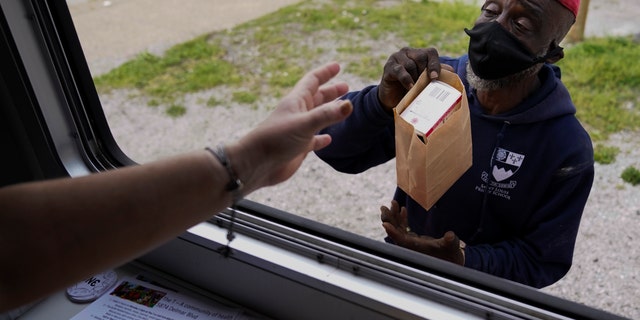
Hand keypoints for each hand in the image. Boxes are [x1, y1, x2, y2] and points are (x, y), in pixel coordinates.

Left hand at [229, 62, 352, 192]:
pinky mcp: (298, 148)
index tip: (337, 66)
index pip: (312, 81)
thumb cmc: (276, 139)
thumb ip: (326, 115)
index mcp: (296, 102)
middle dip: (331, 92)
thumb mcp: (304, 124)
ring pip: (317, 118)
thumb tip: (349, 104)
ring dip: (329, 112)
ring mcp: (297, 131)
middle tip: (346, 87)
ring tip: (342, 109)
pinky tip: (328, 139)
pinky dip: (321, 138)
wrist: (257, 163)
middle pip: (316, 98)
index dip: (325, 73)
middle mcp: (297, 114)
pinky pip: (313, 140)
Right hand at [377, 47, 453, 111]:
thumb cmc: (412, 88)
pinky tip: (410, 87)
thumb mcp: (425, 81)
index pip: (430, 53)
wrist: (393, 98)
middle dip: (424, 72)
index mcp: (419, 53)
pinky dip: (406, 79)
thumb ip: (437, 74)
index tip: (435, 77)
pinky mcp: (388, 67)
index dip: (435, 64)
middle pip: (420, 57)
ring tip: (416, 88)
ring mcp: (396, 58)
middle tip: (424, 84)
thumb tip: (451, 71)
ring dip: (415, 78)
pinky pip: (399, 71)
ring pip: (410, 64)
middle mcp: (407, 52)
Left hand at [380, 200, 464, 264]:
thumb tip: (450, 236)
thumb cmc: (451, 256)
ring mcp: (411, 242)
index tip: (385, 224)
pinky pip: (404, 228)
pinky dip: (402, 219)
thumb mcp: (452, 247)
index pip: (401, 240)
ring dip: (394, 216)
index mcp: (416, 248)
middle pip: (396, 232)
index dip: (393, 232)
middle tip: (384, 207)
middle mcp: (411, 246)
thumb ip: (451, 241)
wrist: (453, 262)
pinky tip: (402, 209)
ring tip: (392, 203)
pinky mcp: (414, 239)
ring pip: (398, 229)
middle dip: (389, 219)